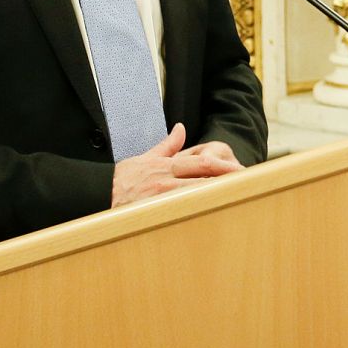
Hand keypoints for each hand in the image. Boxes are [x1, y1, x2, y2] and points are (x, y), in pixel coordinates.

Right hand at [110, 125, 243, 206]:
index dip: (225, 167)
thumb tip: (181, 128)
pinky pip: (178, 214)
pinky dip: (195, 214)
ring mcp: (159, 198)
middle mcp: (165, 180)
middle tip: (251, 185)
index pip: (202, 163)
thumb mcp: (146, 158)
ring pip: (195, 196)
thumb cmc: (122, 179)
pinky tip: (211, 218)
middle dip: (228, 182)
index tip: (243, 170)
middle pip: (204, 178)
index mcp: (167, 166)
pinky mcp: (152, 213)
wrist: (96, 192)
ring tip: (239, 200)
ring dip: (216, 198)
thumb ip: (168, 145)